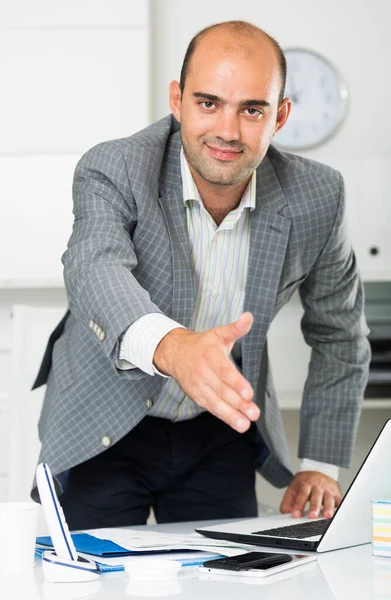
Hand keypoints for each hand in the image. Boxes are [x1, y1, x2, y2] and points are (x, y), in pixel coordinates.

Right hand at [153, 312, 259, 432]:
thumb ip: (236, 328)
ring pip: (216, 402)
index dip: (236, 383)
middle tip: (253, 413)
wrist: (175, 353)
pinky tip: (236, 422)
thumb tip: (249, 317)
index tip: (248, 393)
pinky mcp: (196, 396)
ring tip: (244, 424)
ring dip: (231, 415)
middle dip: (239, 404)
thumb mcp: (220, 333)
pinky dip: (223, 416)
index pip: (225, 372)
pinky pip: (211, 407)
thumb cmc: (203, 344)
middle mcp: (203, 372)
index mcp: (211, 355)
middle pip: (222, 390)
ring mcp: (199, 386)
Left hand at [279, 471, 341, 518]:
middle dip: (314, 506)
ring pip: (328, 498)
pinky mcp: (336, 493)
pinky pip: (339, 500)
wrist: (318, 470)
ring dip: (328, 507)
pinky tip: (338, 513)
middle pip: (316, 496)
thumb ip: (288, 501)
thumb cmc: (304, 483)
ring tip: (327, 516)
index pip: (301, 494)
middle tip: (312, 516)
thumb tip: (285, 513)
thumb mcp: (294, 488)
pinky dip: (339, 506)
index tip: (295, 515)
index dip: (298, 505)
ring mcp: (327, 489)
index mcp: (305, 483)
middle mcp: (317, 485)